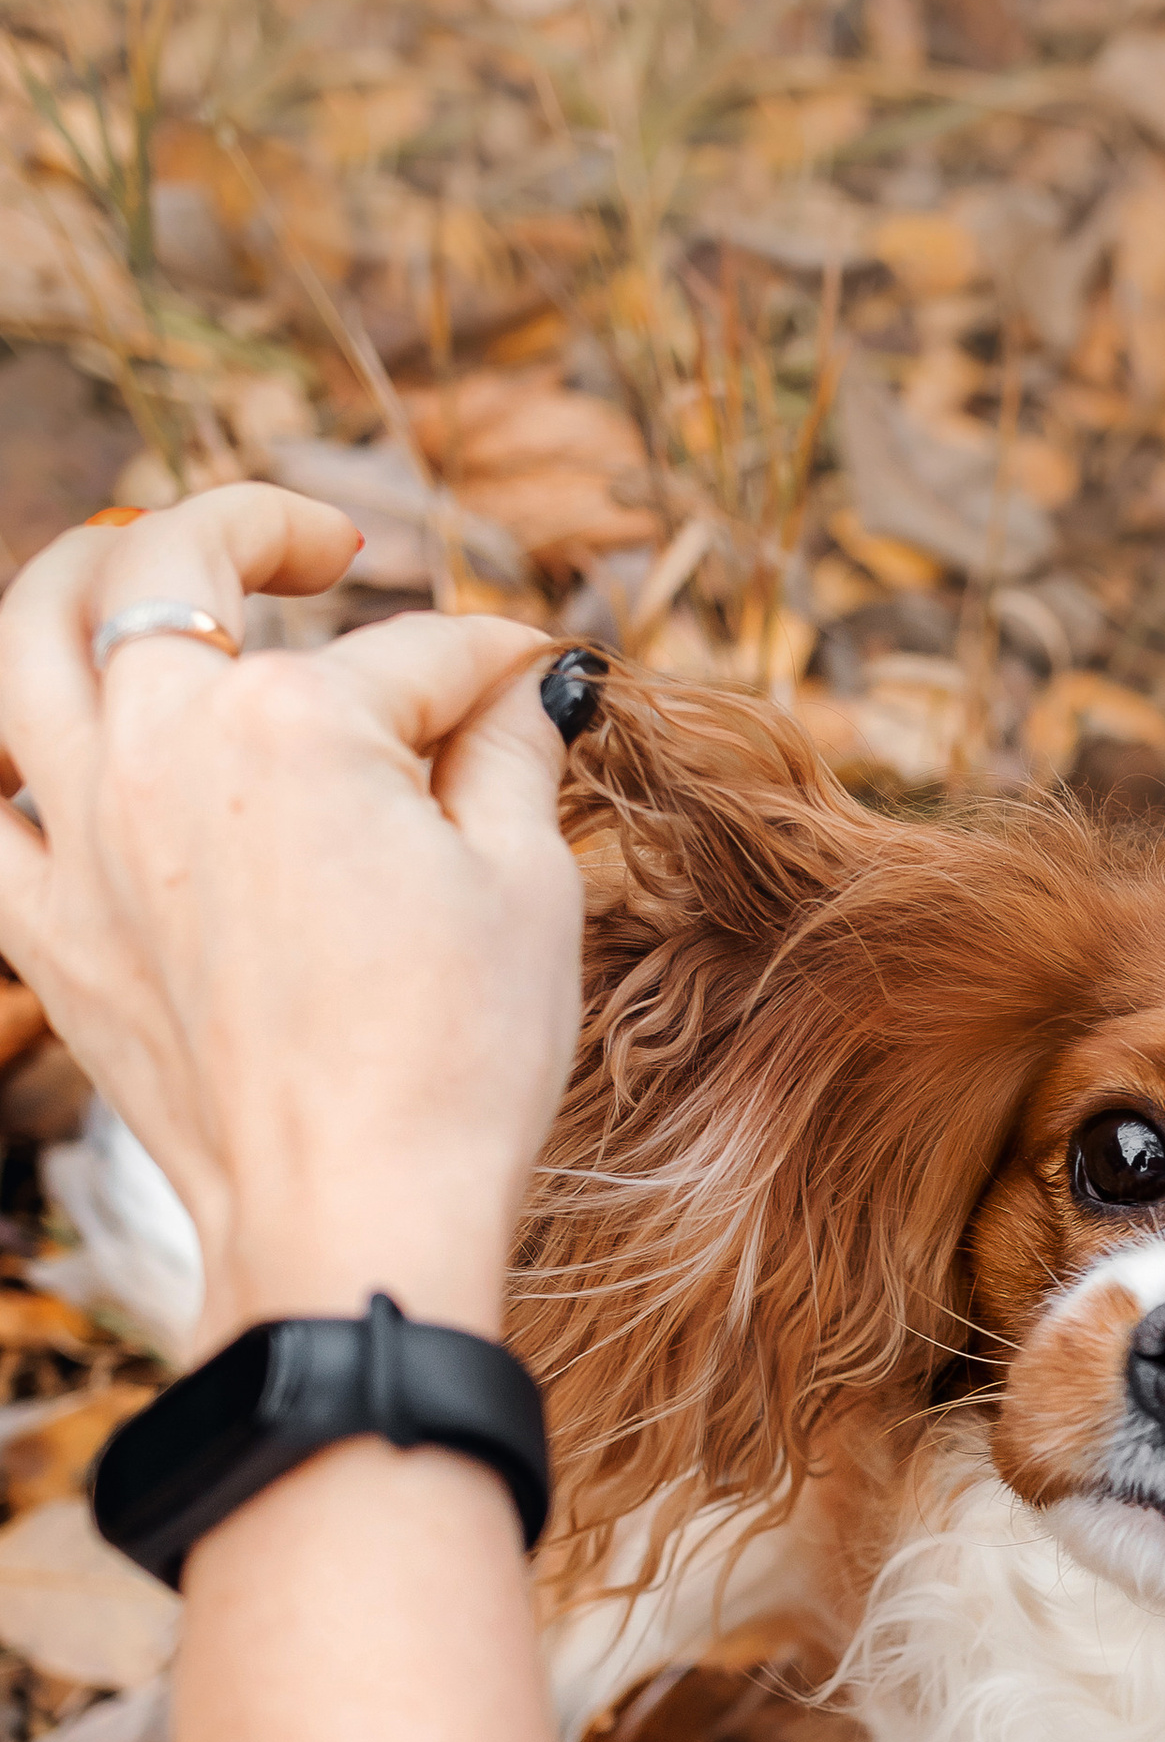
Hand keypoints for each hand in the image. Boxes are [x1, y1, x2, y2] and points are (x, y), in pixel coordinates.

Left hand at [0, 487, 578, 1353]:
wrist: (353, 1215)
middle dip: (262, 527)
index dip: (490, 659)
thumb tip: (529, 686)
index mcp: (297, 722)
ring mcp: (83, 835)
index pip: (412, 650)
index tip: (534, 682)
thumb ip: (511, 753)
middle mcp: (162, 747)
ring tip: (141, 566)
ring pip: (27, 638)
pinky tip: (52, 743)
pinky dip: (3, 757)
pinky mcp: (47, 928)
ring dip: (82, 571)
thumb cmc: (459, 1058)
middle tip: (328, 548)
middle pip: (174, 568)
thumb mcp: (527, 884)